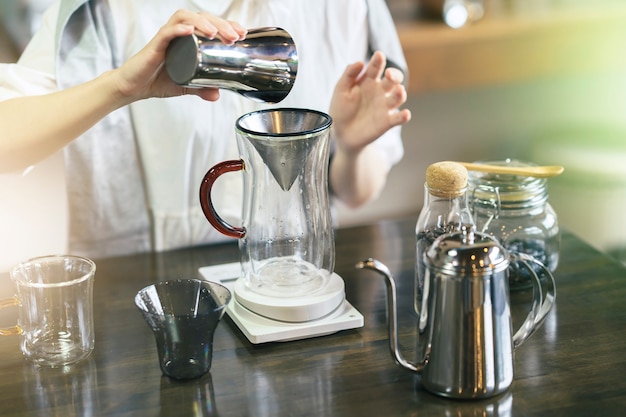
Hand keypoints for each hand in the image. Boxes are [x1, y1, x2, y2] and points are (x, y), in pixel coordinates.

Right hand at [112, 10, 246, 103]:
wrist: (133, 87)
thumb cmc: (156, 80)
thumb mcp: (185, 85)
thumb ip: (201, 88)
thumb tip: (217, 95)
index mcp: (187, 39)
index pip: (209, 23)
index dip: (226, 25)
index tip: (241, 34)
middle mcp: (178, 34)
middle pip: (202, 18)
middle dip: (221, 24)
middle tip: (235, 36)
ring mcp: (166, 37)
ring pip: (186, 19)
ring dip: (203, 23)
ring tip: (216, 33)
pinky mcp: (155, 45)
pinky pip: (166, 32)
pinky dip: (178, 30)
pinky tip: (190, 31)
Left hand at [329, 51, 410, 155]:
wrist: (340, 134)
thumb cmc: (340, 110)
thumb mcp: (340, 90)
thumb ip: (348, 75)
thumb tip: (359, 62)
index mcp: (368, 81)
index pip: (376, 67)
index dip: (378, 60)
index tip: (378, 55)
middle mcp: (380, 91)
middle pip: (393, 79)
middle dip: (394, 75)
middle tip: (388, 75)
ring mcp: (384, 106)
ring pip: (398, 97)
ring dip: (400, 93)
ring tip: (398, 91)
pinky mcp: (387, 122)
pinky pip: (398, 118)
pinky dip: (404, 116)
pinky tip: (405, 114)